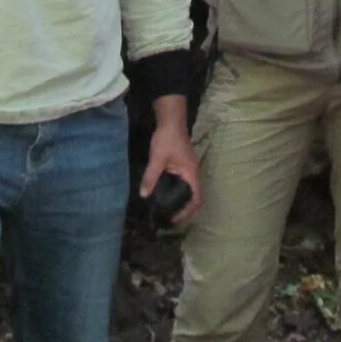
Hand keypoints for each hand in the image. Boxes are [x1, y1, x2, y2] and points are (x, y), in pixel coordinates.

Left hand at [140, 104, 199, 223]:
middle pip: (195, 198)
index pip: (196, 199)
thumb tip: (144, 195)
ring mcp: (190, 171)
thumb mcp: (157, 158)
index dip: (188, 212)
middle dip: (186, 211)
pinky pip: (185, 186)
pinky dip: (179, 195)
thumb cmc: (167, 138)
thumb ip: (151, 177)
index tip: (174, 219)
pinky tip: (167, 197)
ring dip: (183, 203)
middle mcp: (194, 174)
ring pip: (191, 193)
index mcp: (191, 174)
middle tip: (170, 220)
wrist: (171, 121)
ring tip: (168, 212)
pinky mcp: (184, 168)